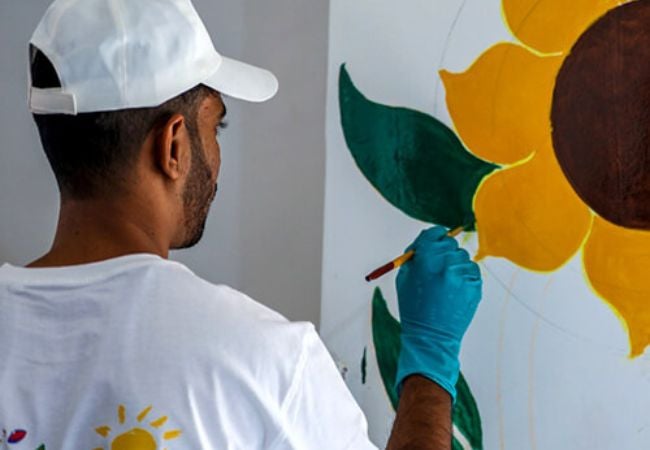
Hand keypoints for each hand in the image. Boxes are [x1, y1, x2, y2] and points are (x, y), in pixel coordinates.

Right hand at [395, 226, 481, 400]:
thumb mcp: (404, 278)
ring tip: (445, 283)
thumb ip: (415, 255)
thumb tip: (427, 240)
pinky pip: (472, 270)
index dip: (433, 236)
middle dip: (443, 251)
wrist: (431, 336)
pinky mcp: (475, 286)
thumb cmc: (413, 307)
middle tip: (437, 265)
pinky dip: (464, 276)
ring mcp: (462, 275)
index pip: (434, 233)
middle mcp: (446, 264)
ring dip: (454, 264)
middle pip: (450, 242)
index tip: (434, 240)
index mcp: (425, 260)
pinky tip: (454, 290)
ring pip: (462, 256)